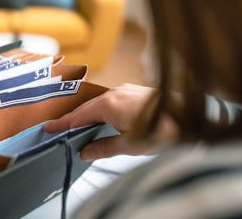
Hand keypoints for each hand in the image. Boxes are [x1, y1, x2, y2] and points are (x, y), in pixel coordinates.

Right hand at [44, 83, 176, 161]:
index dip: (63, 124)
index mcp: (108, 105)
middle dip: (73, 118)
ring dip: (90, 113)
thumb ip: (104, 148)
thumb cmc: (163, 131)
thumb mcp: (130, 146)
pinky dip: (103, 109)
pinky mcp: (138, 91)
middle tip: (59, 128)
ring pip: (101, 102)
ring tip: (80, 125)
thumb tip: (85, 152)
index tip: (48, 128)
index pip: (78, 116)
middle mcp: (115, 93)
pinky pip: (113, 99)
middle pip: (88, 107)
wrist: (193, 117)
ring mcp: (127, 89)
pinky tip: (106, 117)